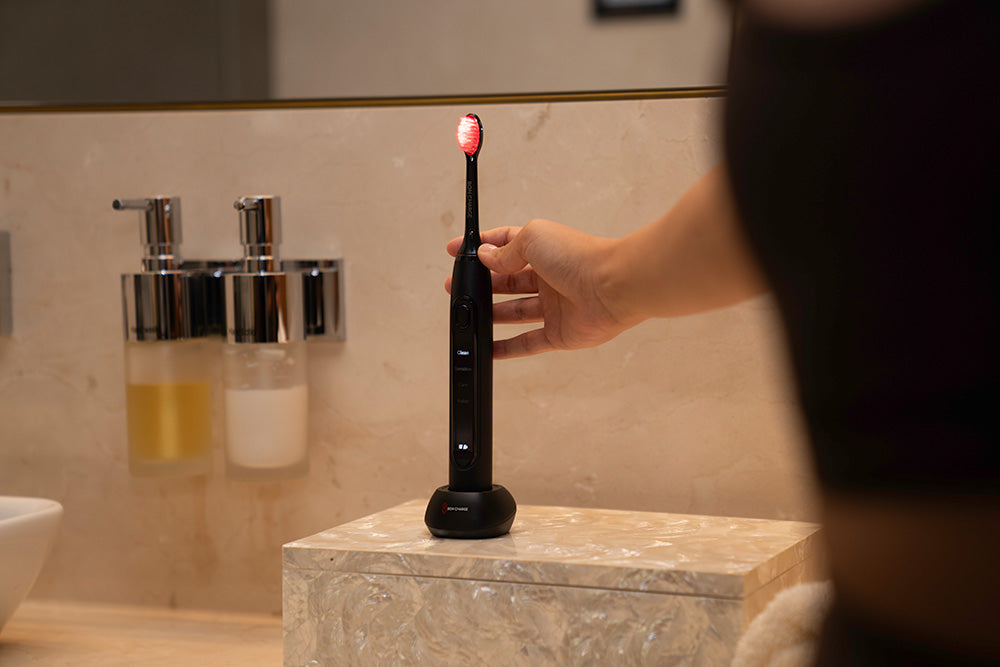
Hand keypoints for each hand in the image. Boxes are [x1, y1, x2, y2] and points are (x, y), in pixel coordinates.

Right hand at [446, 220, 635, 358]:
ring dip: (491, 314)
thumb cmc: (579, 256)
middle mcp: (549, 277)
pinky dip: (508, 348)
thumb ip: (506, 251)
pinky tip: (490, 350)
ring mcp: (555, 307)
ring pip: (516, 312)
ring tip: (466, 315)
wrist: (614, 287)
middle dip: (481, 284)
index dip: (481, 247)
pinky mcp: (560, 334)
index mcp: (544, 250)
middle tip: (455, 288)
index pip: (505, 244)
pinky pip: (529, 343)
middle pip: (508, 282)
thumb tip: (486, 256)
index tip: (457, 251)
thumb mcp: (533, 239)